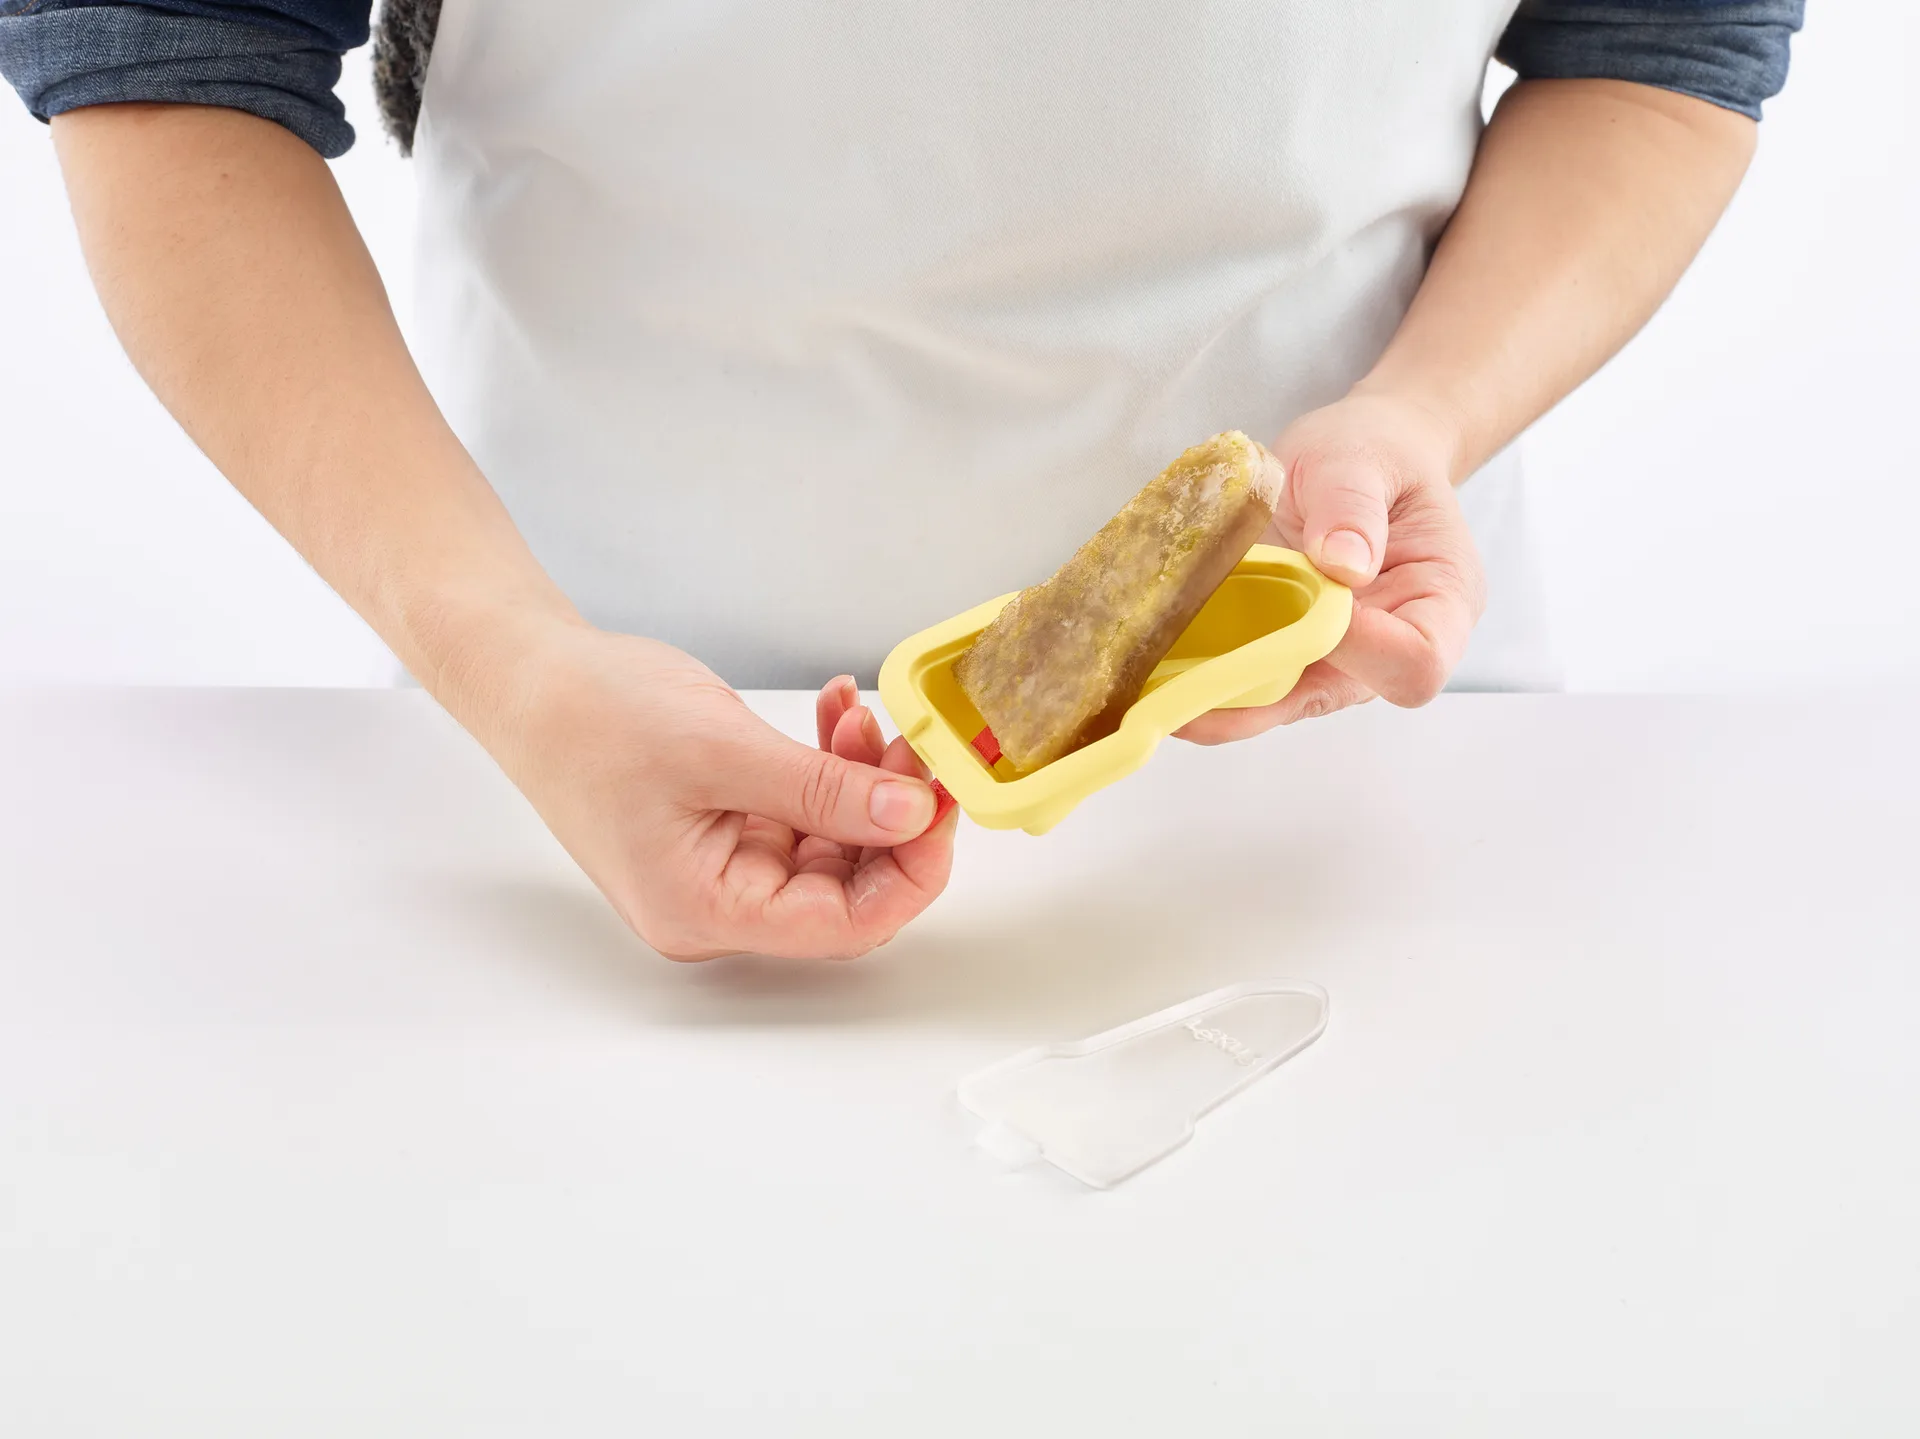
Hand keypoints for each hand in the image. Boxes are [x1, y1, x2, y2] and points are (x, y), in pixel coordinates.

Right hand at [456, 624, 955, 959]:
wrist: (529, 674)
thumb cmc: (590, 715)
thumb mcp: (723, 749)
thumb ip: (824, 790)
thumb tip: (912, 815)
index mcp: (707, 911)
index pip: (845, 925)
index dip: (910, 870)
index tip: (943, 803)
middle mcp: (719, 904)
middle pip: (848, 888)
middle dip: (894, 815)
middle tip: (920, 749)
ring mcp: (724, 867)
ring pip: (835, 843)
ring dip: (864, 780)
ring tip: (867, 717)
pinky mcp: (729, 827)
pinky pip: (807, 810)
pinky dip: (831, 765)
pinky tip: (839, 715)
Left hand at [1177, 391, 1485, 743]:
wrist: (1360, 456)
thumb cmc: (1374, 453)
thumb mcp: (1361, 457)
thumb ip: (1352, 505)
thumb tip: (1342, 564)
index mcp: (1439, 599)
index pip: (1415, 661)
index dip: (1364, 650)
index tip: (1310, 604)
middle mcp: (1391, 643)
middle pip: (1338, 695)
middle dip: (1263, 699)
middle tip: (1187, 696)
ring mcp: (1339, 656)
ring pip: (1284, 702)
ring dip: (1223, 703)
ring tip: (1157, 699)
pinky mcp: (1293, 652)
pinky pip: (1255, 682)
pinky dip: (1210, 683)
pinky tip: (1160, 679)